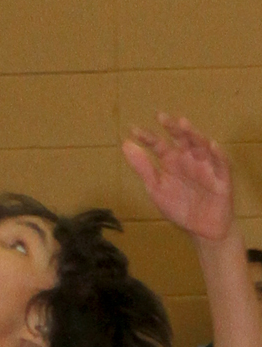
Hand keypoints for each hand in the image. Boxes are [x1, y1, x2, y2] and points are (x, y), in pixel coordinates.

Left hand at [123, 115, 233, 243]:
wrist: (202, 230)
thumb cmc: (180, 208)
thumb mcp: (157, 189)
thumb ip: (143, 168)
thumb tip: (125, 145)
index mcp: (172, 161)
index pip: (159, 145)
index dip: (147, 137)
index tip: (133, 130)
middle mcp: (189, 159)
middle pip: (181, 139)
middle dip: (172, 128)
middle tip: (161, 117)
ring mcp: (206, 166)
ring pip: (201, 145)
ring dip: (193, 134)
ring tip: (183, 124)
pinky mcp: (221, 177)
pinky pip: (221, 163)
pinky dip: (218, 154)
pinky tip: (212, 145)